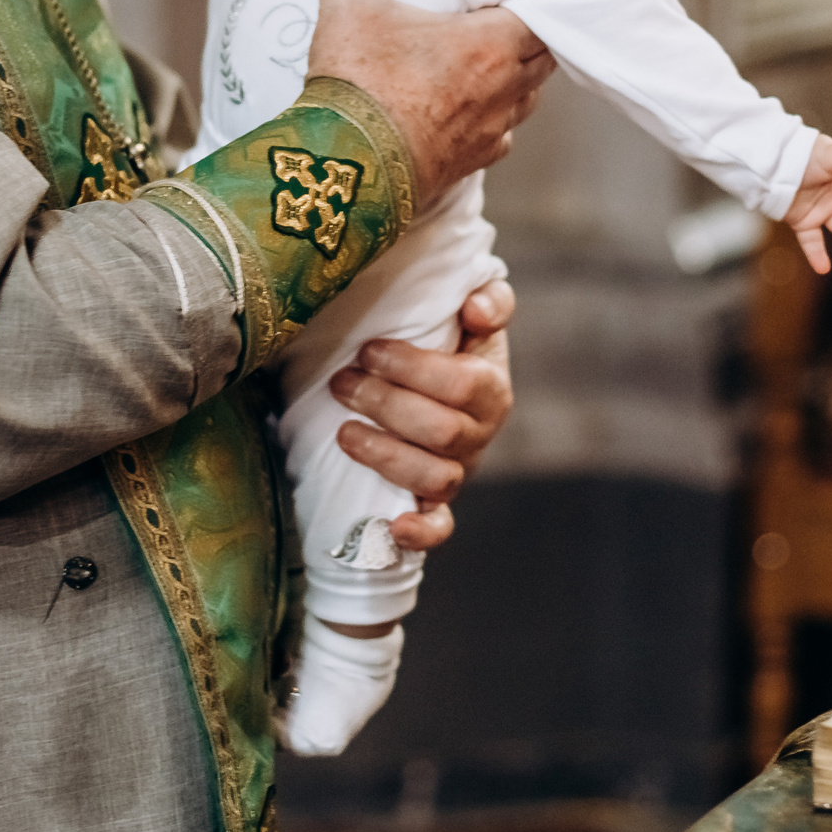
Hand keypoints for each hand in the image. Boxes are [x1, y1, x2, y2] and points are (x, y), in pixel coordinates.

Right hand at [301, 0, 553, 205]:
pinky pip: (497, 139)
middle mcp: (502, 90)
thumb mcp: (348, 6)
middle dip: (530, 36)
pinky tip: (463, 113)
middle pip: (542, 56)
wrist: (347, 172)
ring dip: (515, 80)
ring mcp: (489, 133)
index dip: (542, 0)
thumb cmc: (359, 88)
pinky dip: (490, 123)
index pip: (546, 15)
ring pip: (525, 99)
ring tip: (486, 61)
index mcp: (489, 44)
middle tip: (504, 16)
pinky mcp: (469, 166)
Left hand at [332, 277, 516, 552]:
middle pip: (441, 431)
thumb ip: (488, 299)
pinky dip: (421, 531)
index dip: (412, 368)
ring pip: (435, 478)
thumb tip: (475, 307)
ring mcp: (458, 470)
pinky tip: (394, 526)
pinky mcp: (437, 500)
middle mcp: (479, 433)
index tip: (369, 350)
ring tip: (343, 431)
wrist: (441, 384)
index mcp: (490, 387)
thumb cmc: (449, 342)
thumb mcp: (472, 313)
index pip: (461, 384)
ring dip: (385, 456)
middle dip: (384, 404)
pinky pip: (440, 526)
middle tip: (342, 382)